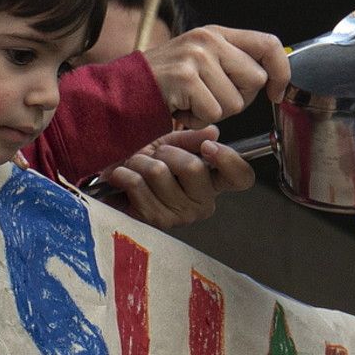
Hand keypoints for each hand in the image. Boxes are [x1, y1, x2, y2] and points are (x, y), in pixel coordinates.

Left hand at [97, 126, 253, 228]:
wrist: (114, 180)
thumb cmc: (145, 162)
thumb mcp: (168, 143)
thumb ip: (190, 139)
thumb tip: (213, 131)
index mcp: (212, 181)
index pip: (241, 177)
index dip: (228, 159)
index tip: (207, 146)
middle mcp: (202, 202)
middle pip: (194, 167)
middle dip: (167, 151)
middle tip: (155, 154)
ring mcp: (180, 216)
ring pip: (160, 172)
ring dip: (141, 162)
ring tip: (136, 165)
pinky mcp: (154, 222)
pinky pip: (139, 185)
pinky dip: (126, 174)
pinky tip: (123, 176)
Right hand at [141, 25, 289, 127]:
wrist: (120, 93)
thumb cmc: (163, 85)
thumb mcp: (200, 62)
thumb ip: (232, 63)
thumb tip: (272, 79)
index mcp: (215, 34)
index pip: (268, 44)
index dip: (280, 71)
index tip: (275, 92)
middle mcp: (208, 40)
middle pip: (255, 80)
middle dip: (237, 99)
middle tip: (208, 98)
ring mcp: (196, 57)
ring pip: (235, 103)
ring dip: (213, 113)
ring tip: (189, 102)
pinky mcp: (186, 78)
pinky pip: (213, 114)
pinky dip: (197, 120)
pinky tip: (179, 109)